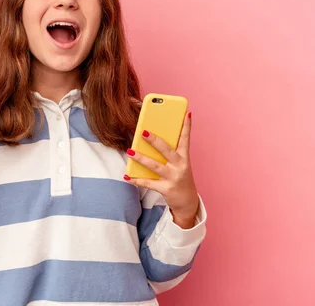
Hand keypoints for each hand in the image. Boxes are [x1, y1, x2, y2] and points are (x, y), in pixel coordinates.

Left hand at [125, 112, 198, 228]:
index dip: (186, 126)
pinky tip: (127, 176)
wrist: (187, 201)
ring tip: (129, 151)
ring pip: (155, 166)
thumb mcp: (179, 163)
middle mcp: (180, 166)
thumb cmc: (180, 177)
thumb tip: (154, 138)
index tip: (186, 113)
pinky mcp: (166, 188)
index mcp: (184, 157)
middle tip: (143, 132)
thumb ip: (170, 152)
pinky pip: (148, 183)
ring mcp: (173, 177)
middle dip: (154, 141)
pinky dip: (136, 180)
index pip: (185, 139)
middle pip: (166, 150)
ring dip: (141, 158)